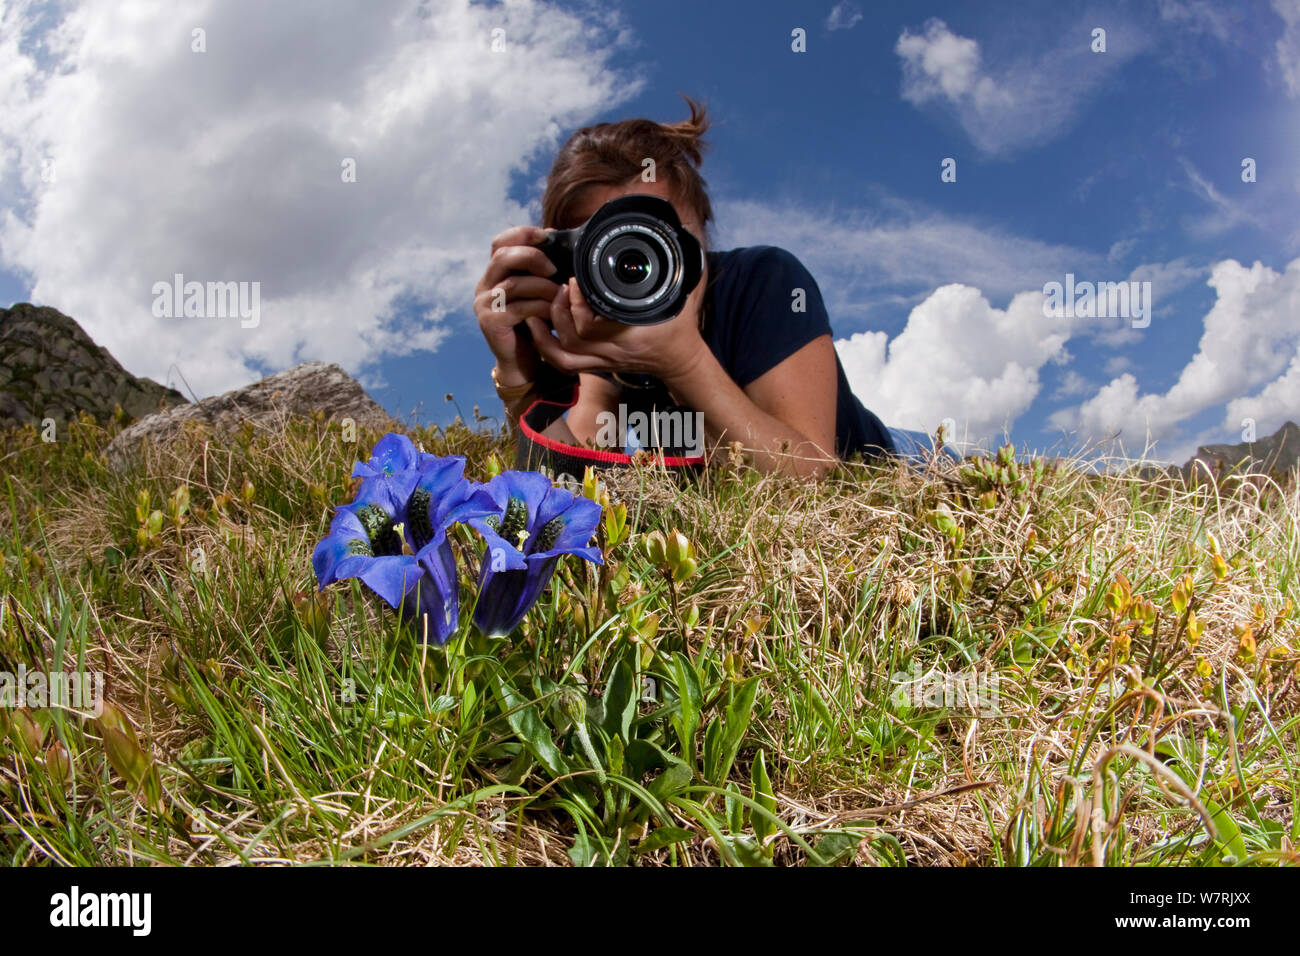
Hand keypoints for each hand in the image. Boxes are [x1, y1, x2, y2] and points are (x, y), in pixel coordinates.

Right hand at [473, 225, 562, 382]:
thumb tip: (556, 236)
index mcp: (494, 273)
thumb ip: (540, 268)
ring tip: (560, 294)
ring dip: (543, 286)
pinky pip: (520, 308)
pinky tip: (554, 313)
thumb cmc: (534, 323)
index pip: (500, 242)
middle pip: (504, 256)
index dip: (522, 234)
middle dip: (533, 257)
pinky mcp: (491, 322)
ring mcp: (484, 304)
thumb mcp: (537, 291)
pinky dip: (541, 307)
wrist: (522, 361)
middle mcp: (484, 286)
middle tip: (554, 269)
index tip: (547, 235)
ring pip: (515, 283)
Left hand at [523, 270, 709, 382]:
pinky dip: (547, 349)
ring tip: (541, 308)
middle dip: (559, 312)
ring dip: (547, 333)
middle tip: (560, 288)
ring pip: (564, 357)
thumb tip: (680, 228)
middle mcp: (614, 351)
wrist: (681, 360)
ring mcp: (604, 361)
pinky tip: (539, 328)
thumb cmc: (679, 325)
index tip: (575, 280)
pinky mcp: (598, 365)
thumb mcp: (679, 292)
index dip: (577, 303)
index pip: (592, 326)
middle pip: (572, 340)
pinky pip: (565, 364)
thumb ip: (673, 264)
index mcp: (631, 333)